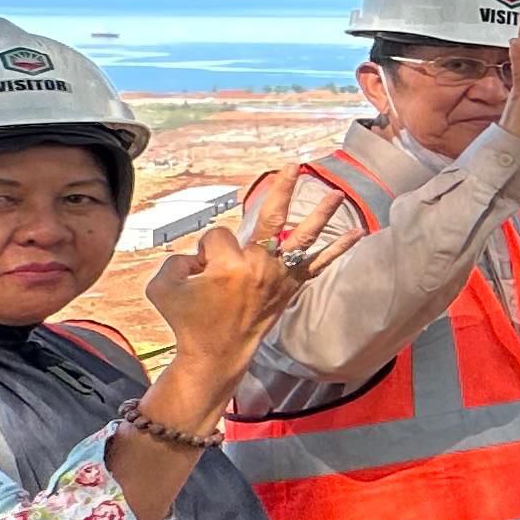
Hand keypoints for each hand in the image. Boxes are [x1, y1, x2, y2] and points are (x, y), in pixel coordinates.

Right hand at [145, 168, 354, 376]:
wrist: (216, 354)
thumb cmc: (188, 322)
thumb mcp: (162, 286)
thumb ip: (175, 260)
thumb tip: (199, 255)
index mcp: (230, 266)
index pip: (217, 235)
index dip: (204, 250)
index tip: (200, 271)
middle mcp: (260, 268)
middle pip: (272, 219)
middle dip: (282, 190)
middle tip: (294, 166)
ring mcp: (279, 277)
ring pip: (303, 238)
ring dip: (321, 214)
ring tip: (336, 193)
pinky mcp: (290, 288)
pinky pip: (318, 265)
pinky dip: (337, 249)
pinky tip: (357, 234)